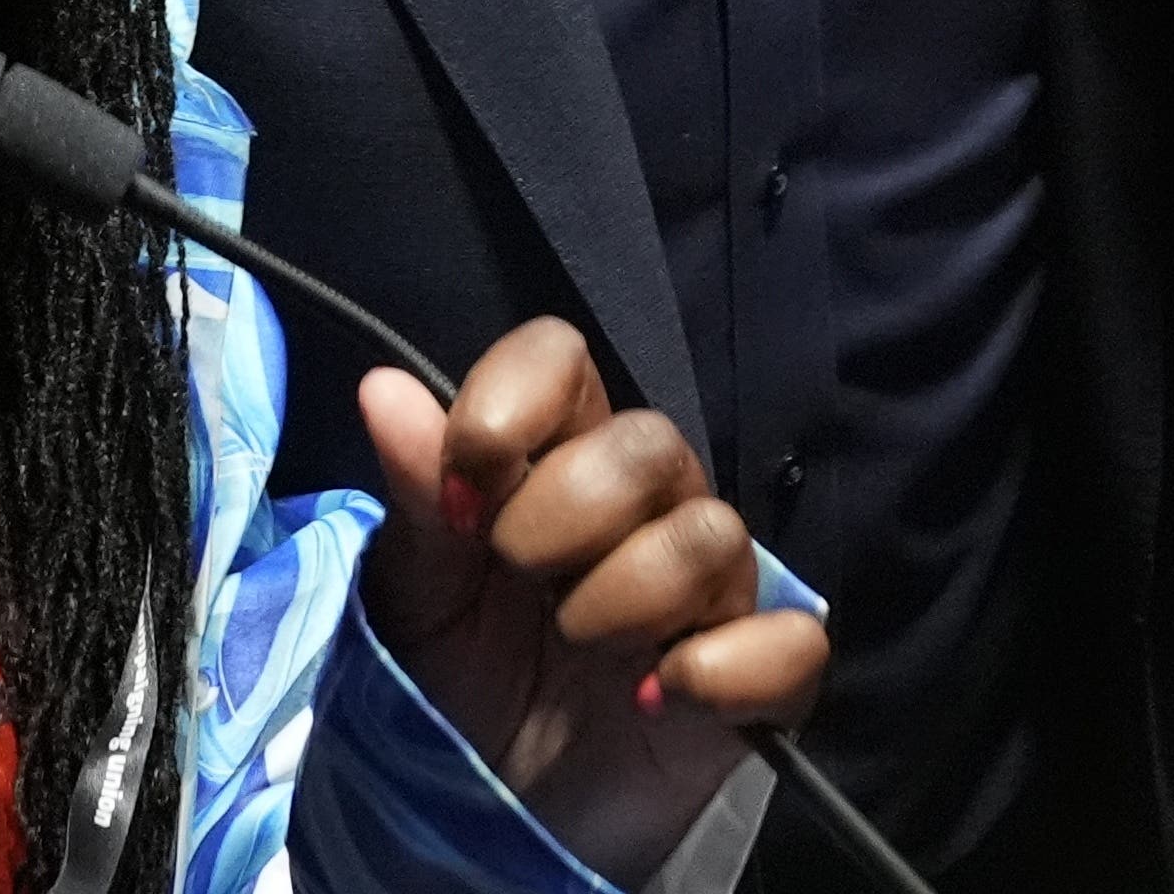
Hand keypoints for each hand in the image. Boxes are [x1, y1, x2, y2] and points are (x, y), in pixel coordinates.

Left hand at [358, 323, 826, 885]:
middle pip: (651, 443)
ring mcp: (710, 591)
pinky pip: (790, 641)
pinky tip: (655, 697)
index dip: (514, 402)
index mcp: (557, 459)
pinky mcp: (757, 677)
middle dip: (564, 516)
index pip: (562, 357)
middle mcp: (648, 506)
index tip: (467, 486)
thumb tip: (383, 390)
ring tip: (577, 649)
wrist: (496, 816)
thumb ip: (417, 493)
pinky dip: (722, 670)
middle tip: (520, 582)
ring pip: (711, 535)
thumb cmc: (457, 685)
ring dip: (625, 599)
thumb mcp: (416, 593)